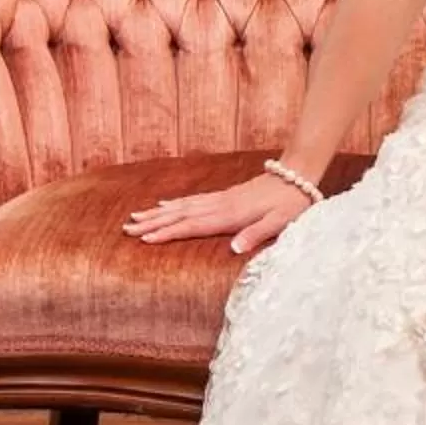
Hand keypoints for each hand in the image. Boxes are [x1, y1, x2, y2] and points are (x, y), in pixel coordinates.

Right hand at [122, 173, 313, 256]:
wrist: (297, 174)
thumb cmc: (291, 203)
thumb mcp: (280, 223)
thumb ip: (256, 235)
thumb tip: (233, 250)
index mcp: (230, 216)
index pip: (193, 226)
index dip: (168, 233)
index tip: (145, 239)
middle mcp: (220, 206)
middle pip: (180, 215)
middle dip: (153, 223)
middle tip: (127, 229)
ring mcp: (220, 199)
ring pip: (183, 206)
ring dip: (158, 213)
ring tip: (136, 217)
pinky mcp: (225, 195)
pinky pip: (193, 200)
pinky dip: (175, 203)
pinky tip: (164, 205)